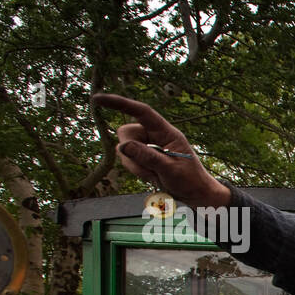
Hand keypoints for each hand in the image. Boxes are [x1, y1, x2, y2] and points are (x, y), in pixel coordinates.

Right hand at [91, 94, 231, 207]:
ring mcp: (149, 146)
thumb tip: (123, 146)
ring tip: (155, 176)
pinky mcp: (144, 157)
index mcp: (167, 133)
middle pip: (126, 134)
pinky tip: (152, 177)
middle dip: (131, 152)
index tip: (97, 99)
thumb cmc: (190, 181)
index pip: (141, 112)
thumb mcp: (170, 170)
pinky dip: (137, 170)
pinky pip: (128, 160)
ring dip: (135, 166)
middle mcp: (155, 136)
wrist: (196, 195)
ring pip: (125, 149)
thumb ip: (148, 157)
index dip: (120, 104)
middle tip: (149, 170)